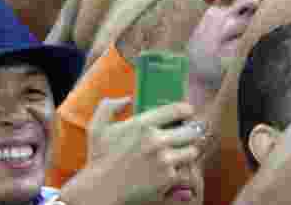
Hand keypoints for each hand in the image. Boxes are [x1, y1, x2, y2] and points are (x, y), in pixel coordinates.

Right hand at [86, 97, 203, 204]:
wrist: (99, 191)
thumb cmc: (100, 159)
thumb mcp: (97, 128)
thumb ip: (108, 107)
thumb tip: (128, 99)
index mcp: (143, 124)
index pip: (179, 109)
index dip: (186, 111)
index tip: (187, 115)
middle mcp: (156, 140)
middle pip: (191, 130)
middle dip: (189, 133)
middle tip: (185, 137)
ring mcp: (164, 160)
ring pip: (192, 151)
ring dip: (187, 153)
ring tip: (179, 155)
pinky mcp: (168, 177)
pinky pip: (186, 171)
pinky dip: (181, 171)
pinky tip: (170, 171)